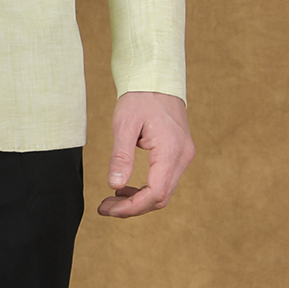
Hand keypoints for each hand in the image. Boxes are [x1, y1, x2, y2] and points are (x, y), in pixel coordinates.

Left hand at [98, 91, 193, 217]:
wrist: (157, 78)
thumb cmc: (140, 97)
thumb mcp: (124, 125)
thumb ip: (121, 156)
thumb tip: (114, 185)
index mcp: (171, 151)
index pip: (156, 193)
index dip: (132, 207)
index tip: (108, 209)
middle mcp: (182, 157)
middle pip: (161, 197)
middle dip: (132, 207)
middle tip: (104, 208)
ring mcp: (183, 155)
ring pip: (164, 191)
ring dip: (138, 200)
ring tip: (111, 200)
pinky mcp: (179, 153)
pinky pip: (165, 180)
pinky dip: (146, 189)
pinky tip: (125, 187)